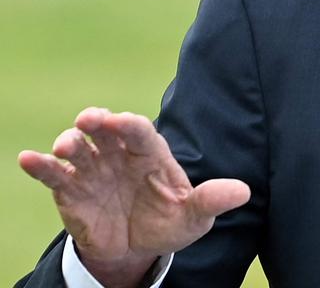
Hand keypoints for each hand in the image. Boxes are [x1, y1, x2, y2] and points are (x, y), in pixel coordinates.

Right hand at [18, 107, 249, 286]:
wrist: (137, 249)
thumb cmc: (169, 222)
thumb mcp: (194, 217)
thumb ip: (212, 201)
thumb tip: (243, 192)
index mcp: (151, 154)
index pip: (140, 131)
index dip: (130, 124)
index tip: (121, 121)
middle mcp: (119, 154)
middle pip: (105, 130)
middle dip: (97, 121)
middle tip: (91, 120)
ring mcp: (93, 169)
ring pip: (78, 148)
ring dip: (70, 142)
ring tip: (65, 146)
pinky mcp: (70, 190)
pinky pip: (53, 174)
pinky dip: (40, 166)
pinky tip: (27, 159)